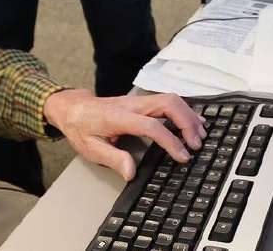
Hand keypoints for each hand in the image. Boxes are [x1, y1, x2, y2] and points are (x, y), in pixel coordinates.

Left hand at [43, 90, 206, 180]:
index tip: (182, 156)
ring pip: (171, 99)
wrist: (72, 107)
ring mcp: (138, 100)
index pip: (152, 126)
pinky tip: (193, 122)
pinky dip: (183, 111)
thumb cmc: (81, 127)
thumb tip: (131, 172)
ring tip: (200, 135)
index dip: (170, 141)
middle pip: (168, 103)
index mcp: (119, 117)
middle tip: (196, 144)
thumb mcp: (90, 148)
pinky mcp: (142, 102)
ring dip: (188, 115)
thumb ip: (112, 159)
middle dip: (187, 122)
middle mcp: (132, 105)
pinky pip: (167, 101)